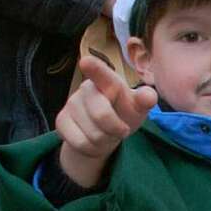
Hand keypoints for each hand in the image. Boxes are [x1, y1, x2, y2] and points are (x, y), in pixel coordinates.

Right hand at [57, 55, 157, 186]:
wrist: (105, 132)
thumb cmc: (124, 113)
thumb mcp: (138, 107)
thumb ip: (145, 100)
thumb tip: (150, 96)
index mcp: (108, 80)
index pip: (102, 74)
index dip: (95, 68)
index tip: (85, 62)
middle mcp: (87, 88)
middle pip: (101, 114)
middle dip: (116, 129)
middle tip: (123, 130)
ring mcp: (71, 103)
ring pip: (91, 133)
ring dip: (105, 140)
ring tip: (107, 134)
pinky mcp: (61, 120)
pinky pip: (79, 142)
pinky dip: (92, 148)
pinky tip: (94, 141)